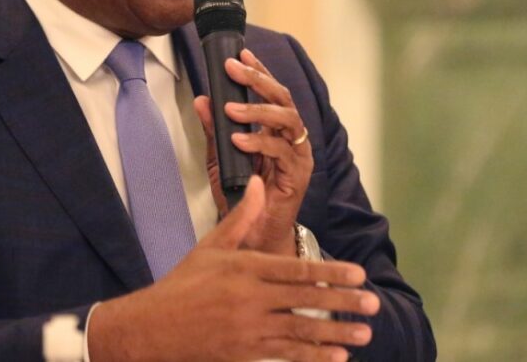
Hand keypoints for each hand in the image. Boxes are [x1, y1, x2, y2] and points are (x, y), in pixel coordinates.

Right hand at [87, 177, 379, 361]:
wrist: (153, 327)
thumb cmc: (183, 283)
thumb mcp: (211, 246)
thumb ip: (242, 218)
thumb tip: (258, 183)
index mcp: (246, 269)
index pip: (296, 270)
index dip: (331, 273)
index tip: (358, 275)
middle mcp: (250, 299)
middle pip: (305, 301)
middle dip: (342, 302)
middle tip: (373, 304)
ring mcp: (249, 329)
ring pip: (300, 331)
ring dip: (334, 333)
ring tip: (363, 333)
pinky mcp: (245, 352)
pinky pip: (285, 354)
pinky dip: (312, 357)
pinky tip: (336, 358)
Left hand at [196, 48, 313, 255]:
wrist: (252, 235)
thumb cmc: (242, 195)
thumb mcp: (220, 158)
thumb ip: (213, 130)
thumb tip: (201, 99)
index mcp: (277, 130)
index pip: (272, 92)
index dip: (259, 71)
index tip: (240, 53)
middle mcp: (292, 138)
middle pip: (283, 99)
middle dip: (259, 80)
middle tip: (234, 69)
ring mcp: (298, 156)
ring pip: (288, 120)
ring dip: (259, 110)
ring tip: (232, 109)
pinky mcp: (298, 175)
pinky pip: (282, 151)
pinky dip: (260, 142)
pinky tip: (239, 140)